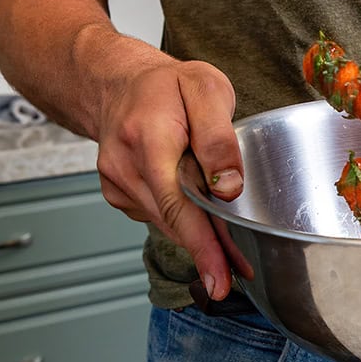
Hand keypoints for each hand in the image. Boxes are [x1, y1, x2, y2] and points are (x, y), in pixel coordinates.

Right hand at [94, 45, 246, 300]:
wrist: (118, 83)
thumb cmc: (167, 86)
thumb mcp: (206, 89)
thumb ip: (219, 137)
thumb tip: (229, 186)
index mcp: (148, 137)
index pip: (177, 202)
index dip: (203, 245)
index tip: (219, 278)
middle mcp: (124, 165)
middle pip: (175, 221)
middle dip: (211, 250)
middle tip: (243, 271)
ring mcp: (117, 184)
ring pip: (167, 223)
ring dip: (201, 238)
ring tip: (233, 251)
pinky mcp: (119, 194)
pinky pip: (159, 216)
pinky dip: (183, 221)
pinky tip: (201, 213)